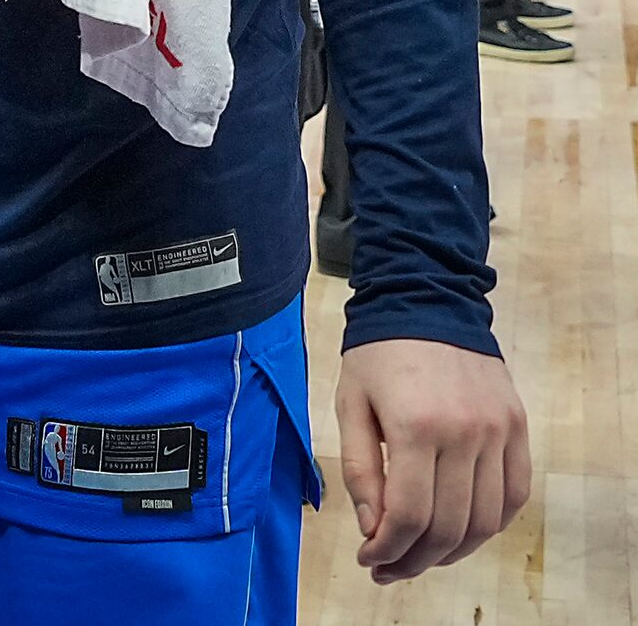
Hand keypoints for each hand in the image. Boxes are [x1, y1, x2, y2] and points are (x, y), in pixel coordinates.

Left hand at [337, 338, 529, 582]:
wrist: (426, 300)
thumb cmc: (376, 354)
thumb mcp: (350, 405)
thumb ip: (360, 470)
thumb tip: (373, 527)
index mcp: (416, 427)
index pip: (409, 515)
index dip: (388, 549)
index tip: (369, 560)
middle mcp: (466, 434)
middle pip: (449, 527)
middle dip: (415, 559)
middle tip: (389, 568)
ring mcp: (499, 433)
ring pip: (486, 520)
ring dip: (453, 551)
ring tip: (421, 556)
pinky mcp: (518, 428)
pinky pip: (514, 495)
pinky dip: (490, 524)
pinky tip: (461, 531)